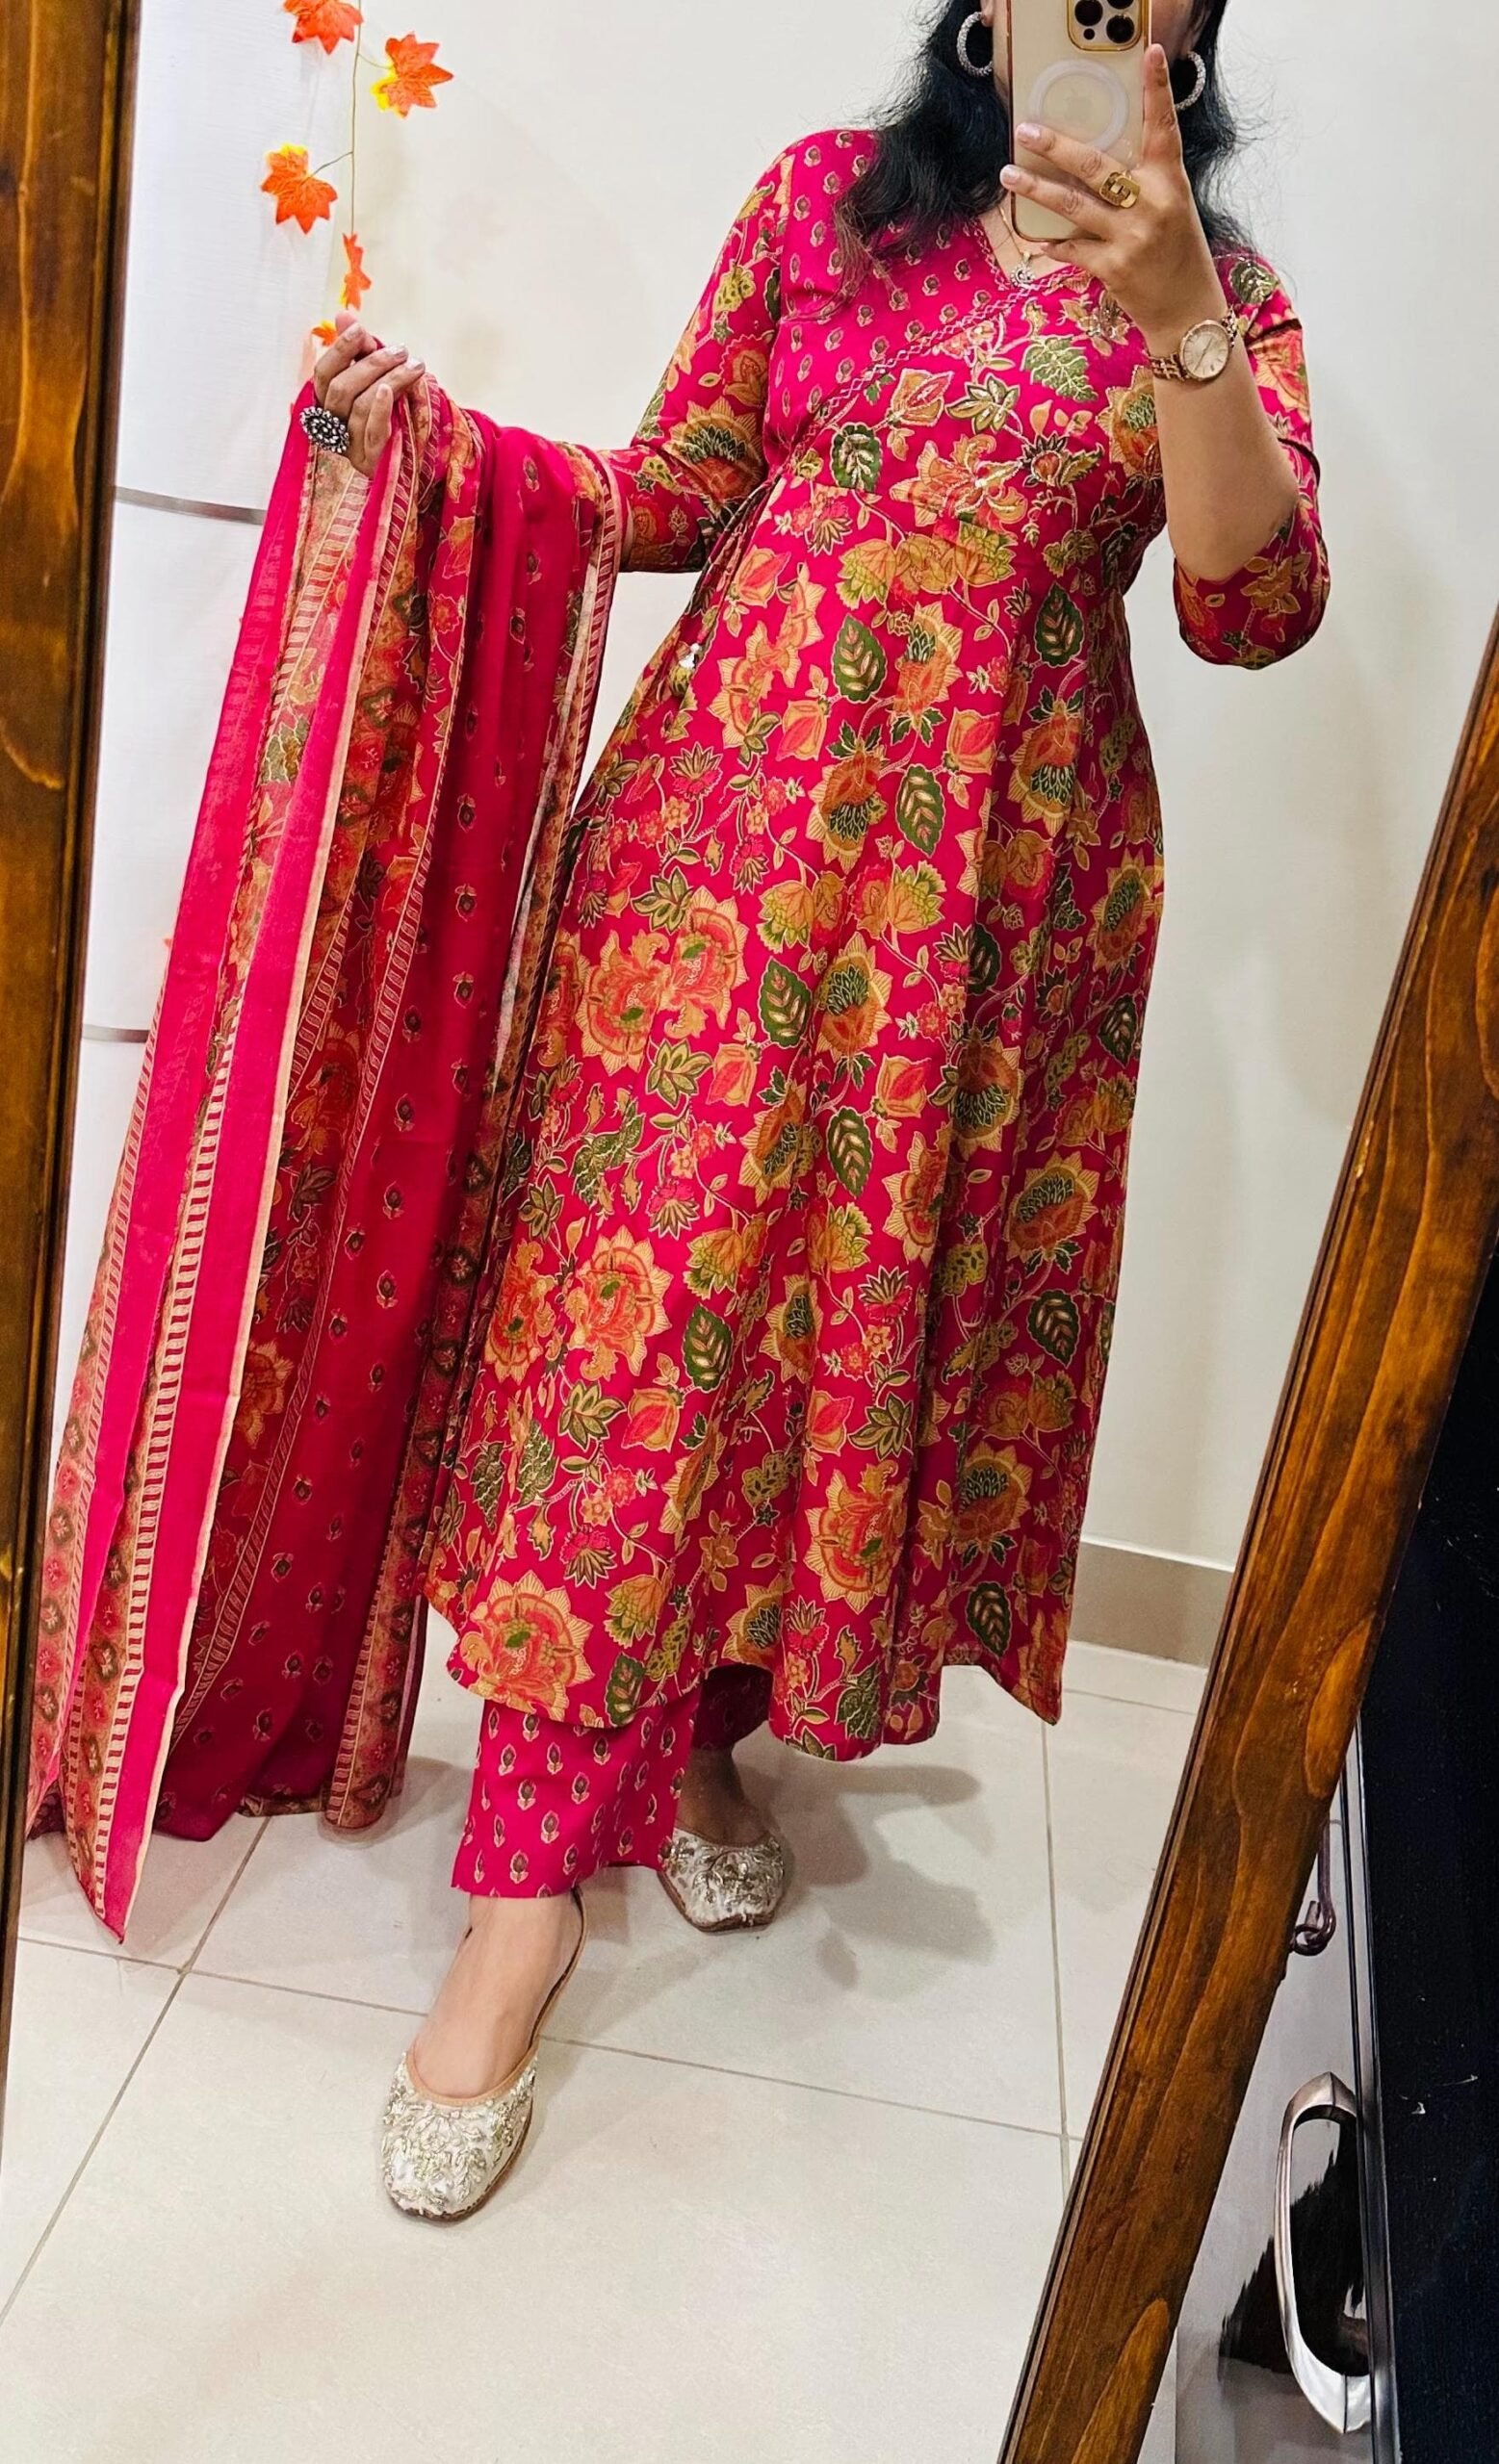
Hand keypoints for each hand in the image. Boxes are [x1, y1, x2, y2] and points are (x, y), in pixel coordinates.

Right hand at [312, 310, 426, 477]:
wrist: (412, 462)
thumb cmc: (388, 414)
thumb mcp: (374, 379)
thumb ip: (358, 352)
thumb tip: (343, 315)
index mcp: (327, 405)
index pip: (323, 374)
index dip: (339, 350)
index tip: (360, 329)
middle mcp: (332, 427)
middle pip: (341, 389)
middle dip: (372, 364)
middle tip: (401, 350)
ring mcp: (350, 447)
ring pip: (360, 406)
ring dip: (389, 380)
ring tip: (415, 366)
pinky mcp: (369, 463)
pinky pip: (373, 433)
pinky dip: (380, 409)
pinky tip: (391, 391)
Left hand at [1000, 43, 1226, 353]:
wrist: (1188, 311)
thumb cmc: (1178, 254)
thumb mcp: (1172, 206)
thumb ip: (1143, 180)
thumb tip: (1097, 158)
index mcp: (1170, 181)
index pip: (1164, 127)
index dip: (1157, 89)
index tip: (1150, 54)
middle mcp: (1151, 204)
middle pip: (1095, 165)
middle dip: (1056, 146)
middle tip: (1025, 130)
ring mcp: (1130, 237)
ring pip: (1072, 205)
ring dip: (1036, 189)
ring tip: (1008, 174)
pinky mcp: (1113, 267)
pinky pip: (1071, 248)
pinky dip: (1050, 242)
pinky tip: (1032, 236)